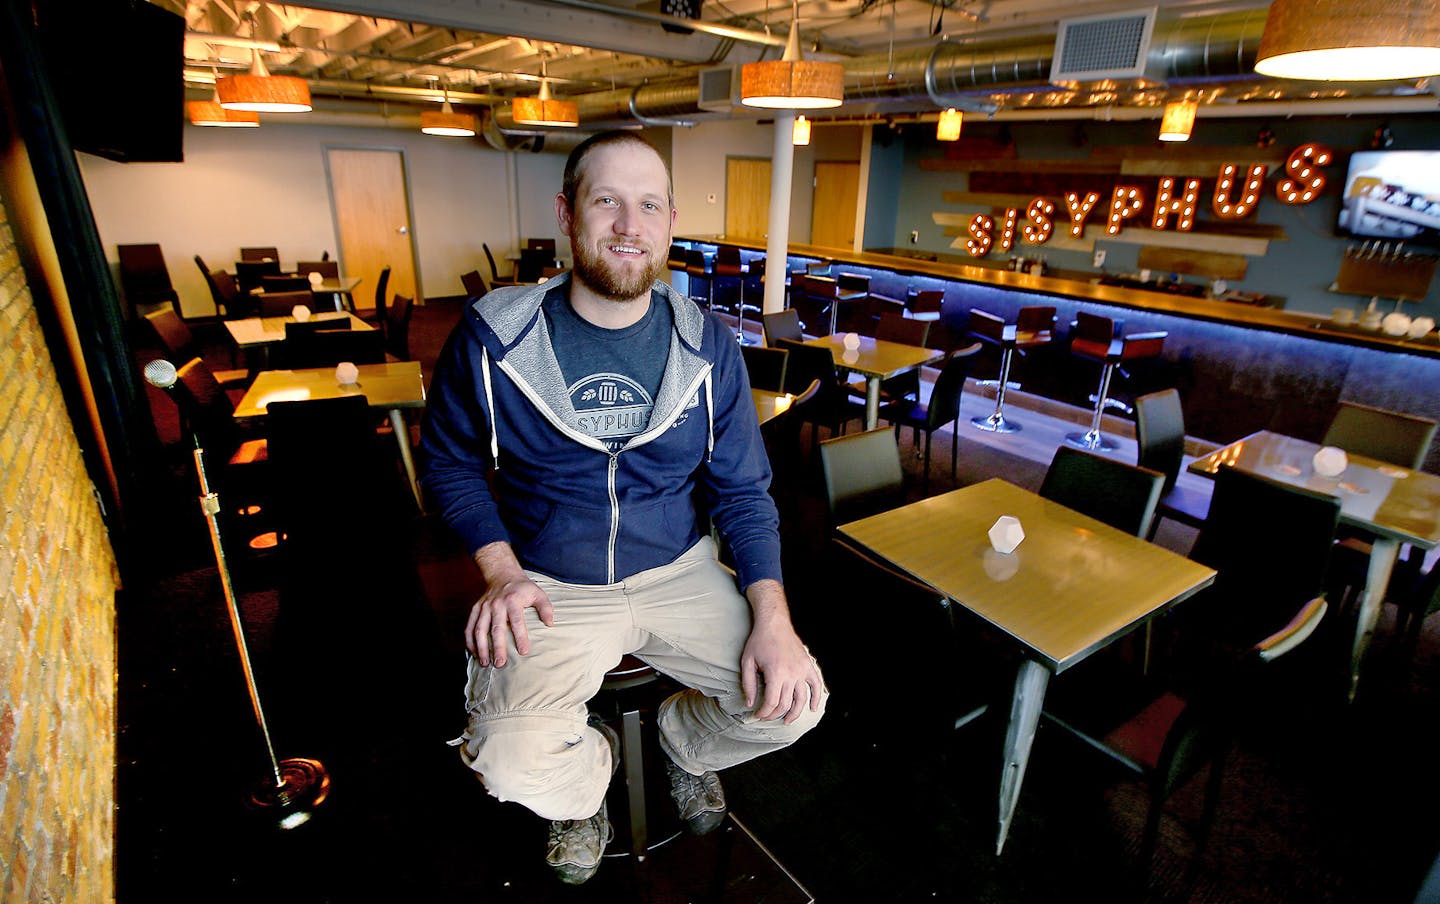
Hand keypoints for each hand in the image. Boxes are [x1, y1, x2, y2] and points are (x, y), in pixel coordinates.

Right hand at [466, 542, 553, 667]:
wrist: (502, 574)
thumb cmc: (522, 588)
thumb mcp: (537, 593)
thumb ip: (545, 608)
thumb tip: (549, 624)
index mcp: (512, 600)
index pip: (517, 621)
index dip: (520, 637)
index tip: (523, 652)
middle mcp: (496, 604)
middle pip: (496, 628)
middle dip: (497, 647)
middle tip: (500, 664)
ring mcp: (484, 607)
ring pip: (479, 630)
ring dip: (481, 648)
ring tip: (485, 663)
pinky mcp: (475, 609)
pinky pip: (469, 627)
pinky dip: (470, 641)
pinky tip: (474, 653)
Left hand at [739, 581, 823, 723]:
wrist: (774, 623)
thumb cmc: (759, 641)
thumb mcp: (747, 662)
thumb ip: (748, 684)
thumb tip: (750, 703)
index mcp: (776, 673)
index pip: (771, 703)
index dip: (764, 713)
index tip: (757, 715)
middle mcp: (791, 674)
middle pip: (785, 704)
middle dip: (774, 714)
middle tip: (766, 717)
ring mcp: (802, 670)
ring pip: (801, 699)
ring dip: (794, 713)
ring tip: (786, 721)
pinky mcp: (808, 666)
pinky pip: (816, 685)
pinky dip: (816, 698)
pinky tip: (812, 708)